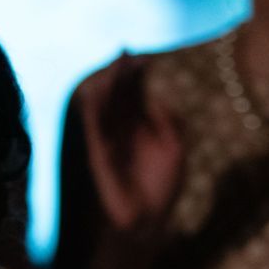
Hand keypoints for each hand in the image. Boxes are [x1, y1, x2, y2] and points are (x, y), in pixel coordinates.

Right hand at [77, 54, 185, 232]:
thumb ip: (167, 119)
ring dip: (107, 83)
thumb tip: (155, 96)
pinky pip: (93, 127)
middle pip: (119, 92)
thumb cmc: (163, 185)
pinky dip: (93, 109)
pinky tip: (95, 90)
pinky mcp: (97, 153)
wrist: (148, 220)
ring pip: (105, 104)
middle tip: (124, 47)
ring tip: (111, 63)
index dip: (138, 71)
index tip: (142, 50)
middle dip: (121, 71)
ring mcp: (109, 139)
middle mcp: (123, 127)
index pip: (136, 90)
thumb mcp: (174, 147)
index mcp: (141, 123)